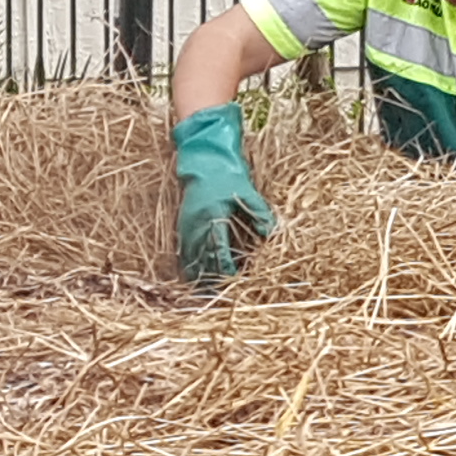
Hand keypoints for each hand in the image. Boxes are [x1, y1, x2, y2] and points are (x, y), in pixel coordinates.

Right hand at [171, 104, 279, 286]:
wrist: (201, 157)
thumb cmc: (226, 173)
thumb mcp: (248, 192)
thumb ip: (260, 213)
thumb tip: (272, 233)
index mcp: (212, 217)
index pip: (219, 251)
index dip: (226, 269)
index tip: (235, 282)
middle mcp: (196, 224)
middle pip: (202, 259)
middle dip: (209, 280)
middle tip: (216, 298)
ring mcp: (186, 224)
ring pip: (189, 257)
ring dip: (196, 276)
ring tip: (202, 294)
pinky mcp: (183, 222)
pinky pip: (183, 249)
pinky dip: (187, 264)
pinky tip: (191, 275)